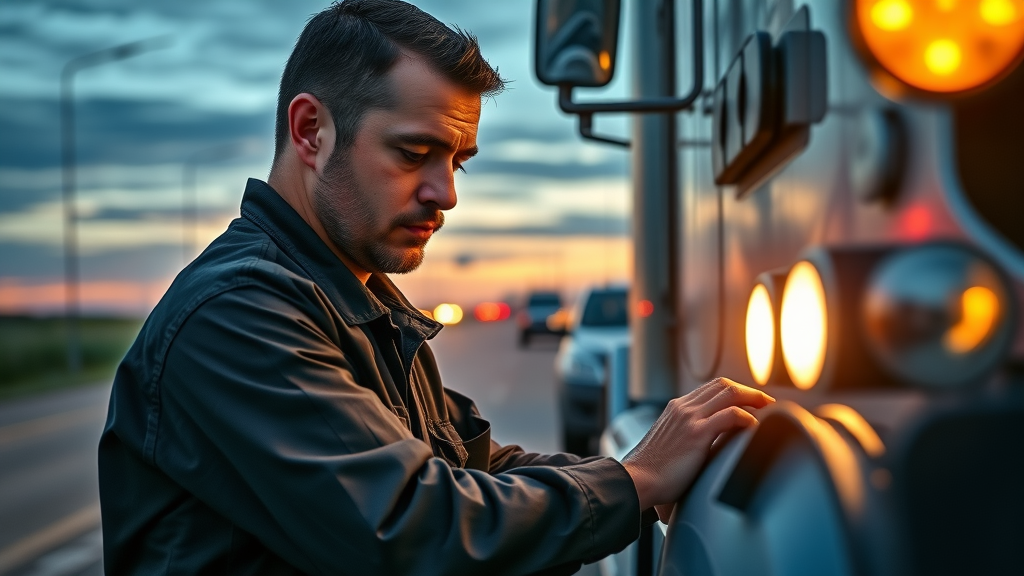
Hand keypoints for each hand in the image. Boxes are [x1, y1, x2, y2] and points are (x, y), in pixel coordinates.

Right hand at [621, 377, 773, 512]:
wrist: (636, 481)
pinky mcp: (696, 433)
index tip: (751, 403)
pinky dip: (747, 419)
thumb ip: (684, 439)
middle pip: (723, 384)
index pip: (711, 388)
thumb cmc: (651, 473)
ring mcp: (689, 418)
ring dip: (753, 398)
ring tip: (769, 410)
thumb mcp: (668, 445)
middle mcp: (683, 407)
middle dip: (749, 391)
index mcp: (676, 409)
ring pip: (729, 393)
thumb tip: (700, 451)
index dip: (735, 392)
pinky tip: (754, 429)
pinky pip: (730, 416)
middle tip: (767, 403)